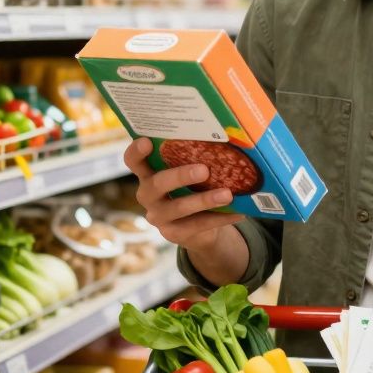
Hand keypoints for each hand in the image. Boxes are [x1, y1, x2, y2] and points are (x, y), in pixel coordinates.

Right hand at [124, 138, 243, 252]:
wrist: (196, 228)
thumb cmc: (192, 188)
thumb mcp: (188, 173)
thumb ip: (193, 159)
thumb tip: (226, 138)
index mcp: (148, 174)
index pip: (133, 161)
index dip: (136, 151)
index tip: (146, 141)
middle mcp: (148, 195)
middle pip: (157, 184)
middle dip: (180, 176)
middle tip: (204, 170)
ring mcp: (158, 216)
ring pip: (179, 207)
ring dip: (205, 200)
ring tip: (227, 195)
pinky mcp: (173, 234)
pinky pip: (198, 225)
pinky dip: (220, 218)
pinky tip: (239, 213)